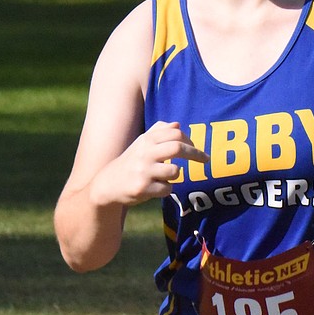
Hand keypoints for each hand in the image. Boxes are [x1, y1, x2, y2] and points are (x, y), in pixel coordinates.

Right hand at [89, 121, 209, 206]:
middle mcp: (145, 153)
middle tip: (206, 159)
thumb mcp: (141, 144)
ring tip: (164, 177)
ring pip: (175, 172)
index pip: (175, 133)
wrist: (108, 184)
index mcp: (146, 140)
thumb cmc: (131, 162)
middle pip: (178, 147)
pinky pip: (168, 189)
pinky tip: (154, 188)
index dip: (190, 140)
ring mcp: (143, 171)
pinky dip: (166, 189)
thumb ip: (158, 132)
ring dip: (175, 175)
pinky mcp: (142, 188)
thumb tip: (177, 124)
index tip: (196, 148)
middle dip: (196, 154)